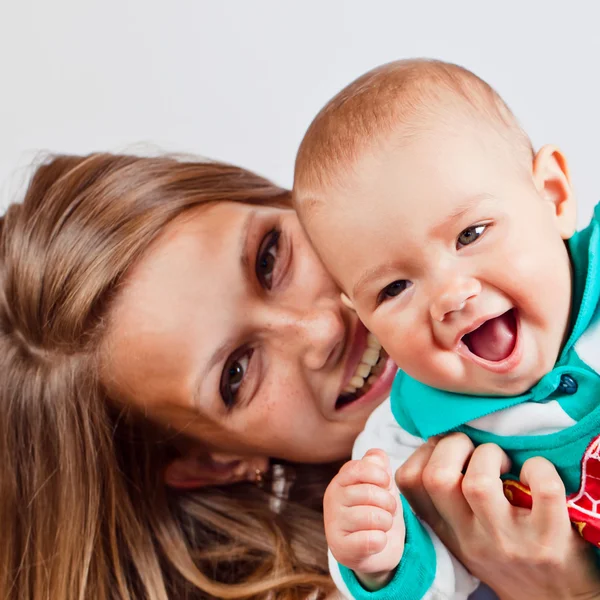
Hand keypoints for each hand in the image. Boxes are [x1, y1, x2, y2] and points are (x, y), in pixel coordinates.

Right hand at [324, 449, 404, 589]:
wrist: (374, 549)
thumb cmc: (376, 510)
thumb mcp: (380, 484)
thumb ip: (378, 465)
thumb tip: (377, 455)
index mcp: (340, 480)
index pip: (359, 468)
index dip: (380, 476)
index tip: (386, 485)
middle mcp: (331, 500)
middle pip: (369, 493)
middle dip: (388, 503)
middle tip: (389, 510)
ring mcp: (333, 524)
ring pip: (372, 517)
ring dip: (386, 522)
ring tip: (383, 525)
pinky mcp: (340, 549)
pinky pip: (371, 540)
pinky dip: (381, 541)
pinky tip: (376, 540)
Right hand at [396, 434, 599, 599]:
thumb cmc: (509, 559)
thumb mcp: (465, 538)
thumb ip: (449, 503)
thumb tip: (442, 442)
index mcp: (448, 532)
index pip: (409, 483)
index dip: (422, 451)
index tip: (445, 447)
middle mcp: (472, 538)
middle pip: (437, 478)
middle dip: (455, 445)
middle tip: (476, 450)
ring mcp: (510, 542)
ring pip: (478, 483)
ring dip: (491, 455)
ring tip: (506, 463)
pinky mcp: (551, 540)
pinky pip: (543, 490)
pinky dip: (540, 469)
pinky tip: (535, 473)